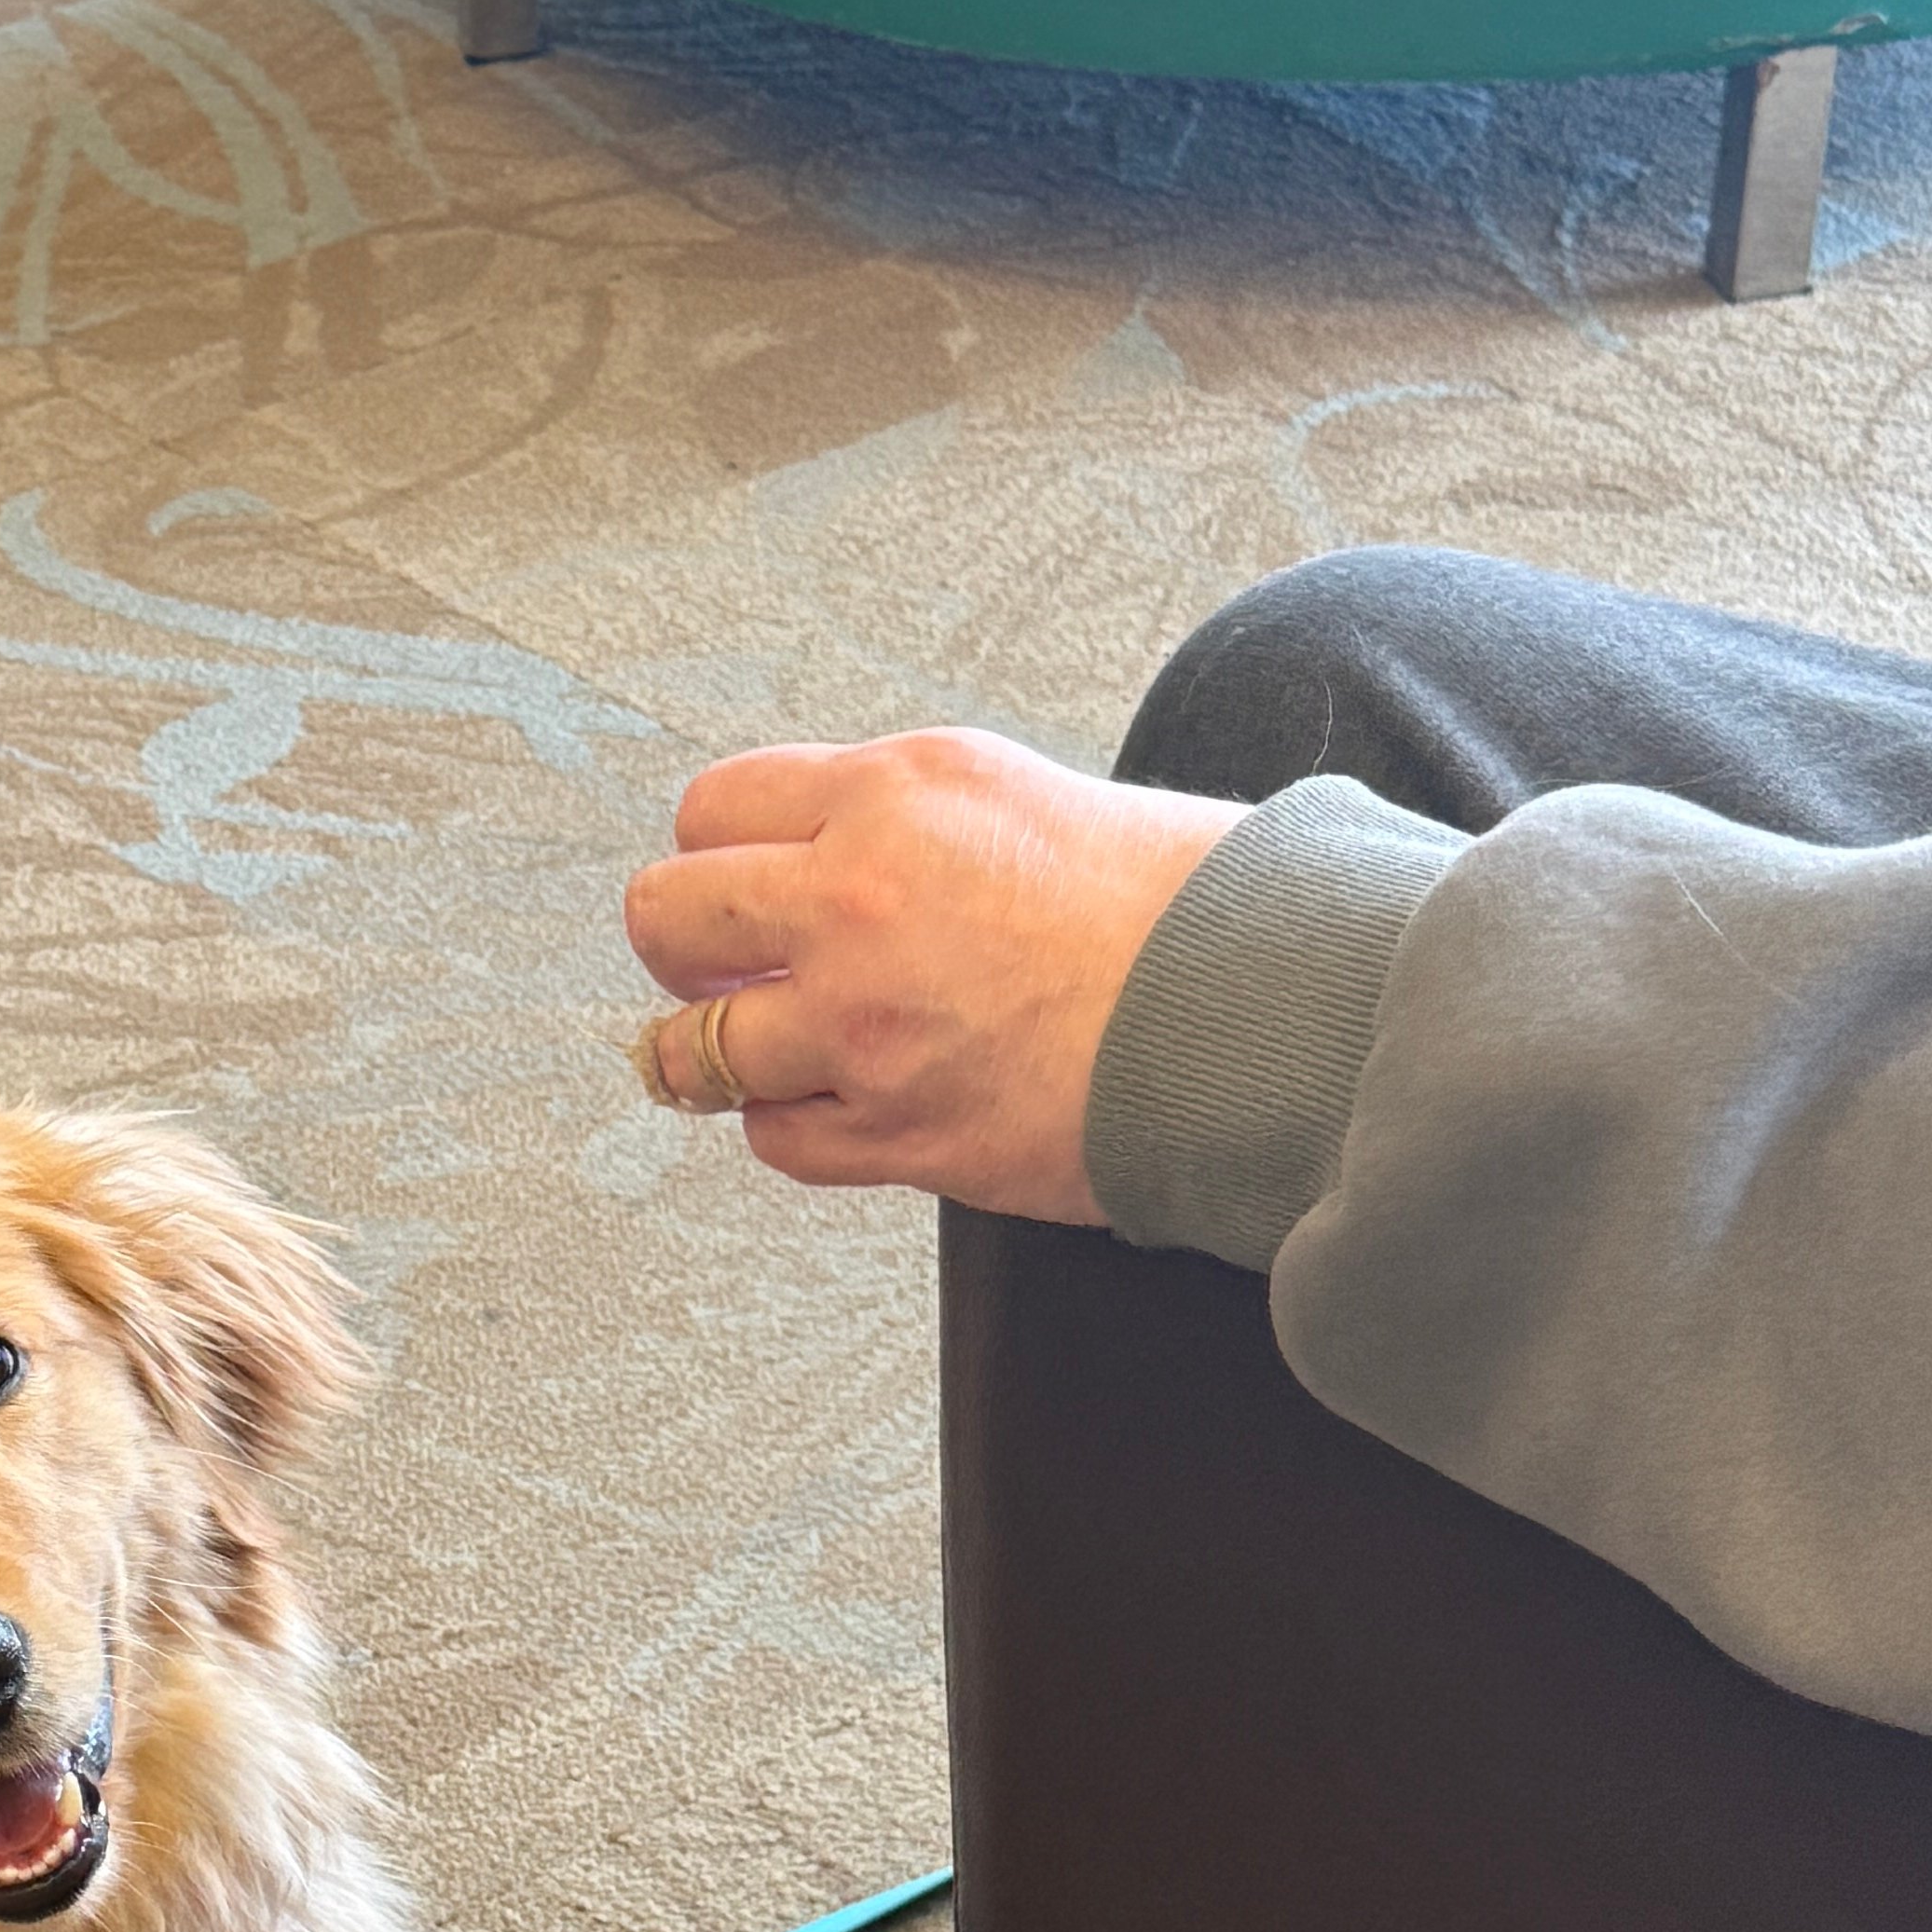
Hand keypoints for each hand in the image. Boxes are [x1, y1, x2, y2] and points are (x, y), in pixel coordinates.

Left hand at [623, 731, 1239, 1215]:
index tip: (735, 881)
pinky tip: (837, 1104)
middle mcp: (861, 898)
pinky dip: (794, 1126)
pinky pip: (776, 1139)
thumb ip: (897, 818)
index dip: (716, 853)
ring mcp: (869, 1024)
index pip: (712, 808)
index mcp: (897, 792)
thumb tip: (811, 854)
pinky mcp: (902, 1130)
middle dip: (680, 946)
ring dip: (712, 1055)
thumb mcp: (1019, 796)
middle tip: (714, 967)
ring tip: (750, 1051)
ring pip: (694, 1051)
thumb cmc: (1179, 902)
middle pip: (665, 918)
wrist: (1265, 1007)